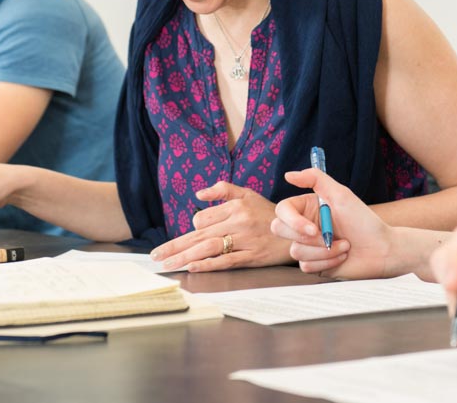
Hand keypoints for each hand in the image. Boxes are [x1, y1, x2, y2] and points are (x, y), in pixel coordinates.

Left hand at [149, 181, 289, 271]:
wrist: (299, 229)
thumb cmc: (269, 212)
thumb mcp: (247, 193)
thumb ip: (222, 189)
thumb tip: (198, 195)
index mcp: (235, 207)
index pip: (202, 220)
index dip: (192, 231)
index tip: (185, 241)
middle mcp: (238, 222)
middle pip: (199, 235)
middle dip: (174, 246)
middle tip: (156, 256)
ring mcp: (245, 240)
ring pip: (208, 248)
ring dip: (184, 256)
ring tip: (168, 264)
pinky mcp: (252, 256)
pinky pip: (225, 261)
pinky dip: (208, 264)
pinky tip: (192, 267)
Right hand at [272, 168, 396, 277]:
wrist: (382, 250)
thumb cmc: (364, 221)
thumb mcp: (341, 194)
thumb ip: (315, 178)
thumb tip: (288, 175)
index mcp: (307, 207)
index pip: (282, 210)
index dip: (292, 221)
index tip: (313, 229)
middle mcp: (304, 226)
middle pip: (279, 230)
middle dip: (307, 238)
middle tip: (329, 237)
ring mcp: (308, 246)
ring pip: (295, 251)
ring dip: (324, 251)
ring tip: (344, 245)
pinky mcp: (314, 264)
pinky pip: (306, 266)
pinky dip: (326, 262)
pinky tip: (341, 256)